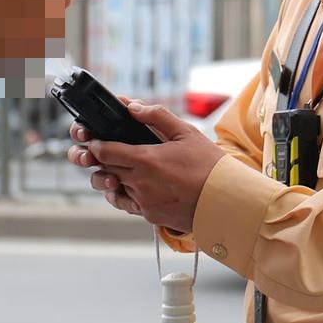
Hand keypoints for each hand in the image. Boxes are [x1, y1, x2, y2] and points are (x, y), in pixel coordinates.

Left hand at [67, 100, 224, 232]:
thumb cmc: (209, 166)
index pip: (105, 151)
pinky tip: (135, 185)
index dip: (96, 144)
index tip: (96, 139)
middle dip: (102, 159)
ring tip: (123, 168)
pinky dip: (126, 194)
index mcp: (146, 159)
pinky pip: (127, 204)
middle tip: (107, 150)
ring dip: (113, 177)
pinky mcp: (149, 216)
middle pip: (106, 169)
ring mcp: (143, 202)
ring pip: (114, 187)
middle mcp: (139, 183)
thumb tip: (132, 106)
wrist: (226, 201)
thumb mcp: (186, 132)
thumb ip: (157, 116)